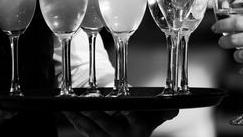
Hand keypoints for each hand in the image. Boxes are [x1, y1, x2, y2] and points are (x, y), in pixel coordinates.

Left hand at [64, 109, 178, 136]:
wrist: (132, 136)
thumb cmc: (142, 122)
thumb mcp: (154, 118)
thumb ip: (163, 112)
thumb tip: (174, 108)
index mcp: (139, 129)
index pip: (136, 120)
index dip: (129, 114)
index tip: (125, 108)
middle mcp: (123, 136)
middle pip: (109, 126)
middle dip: (98, 117)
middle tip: (89, 108)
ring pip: (93, 130)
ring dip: (81, 119)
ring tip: (72, 108)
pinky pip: (84, 130)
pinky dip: (75, 121)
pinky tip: (68, 112)